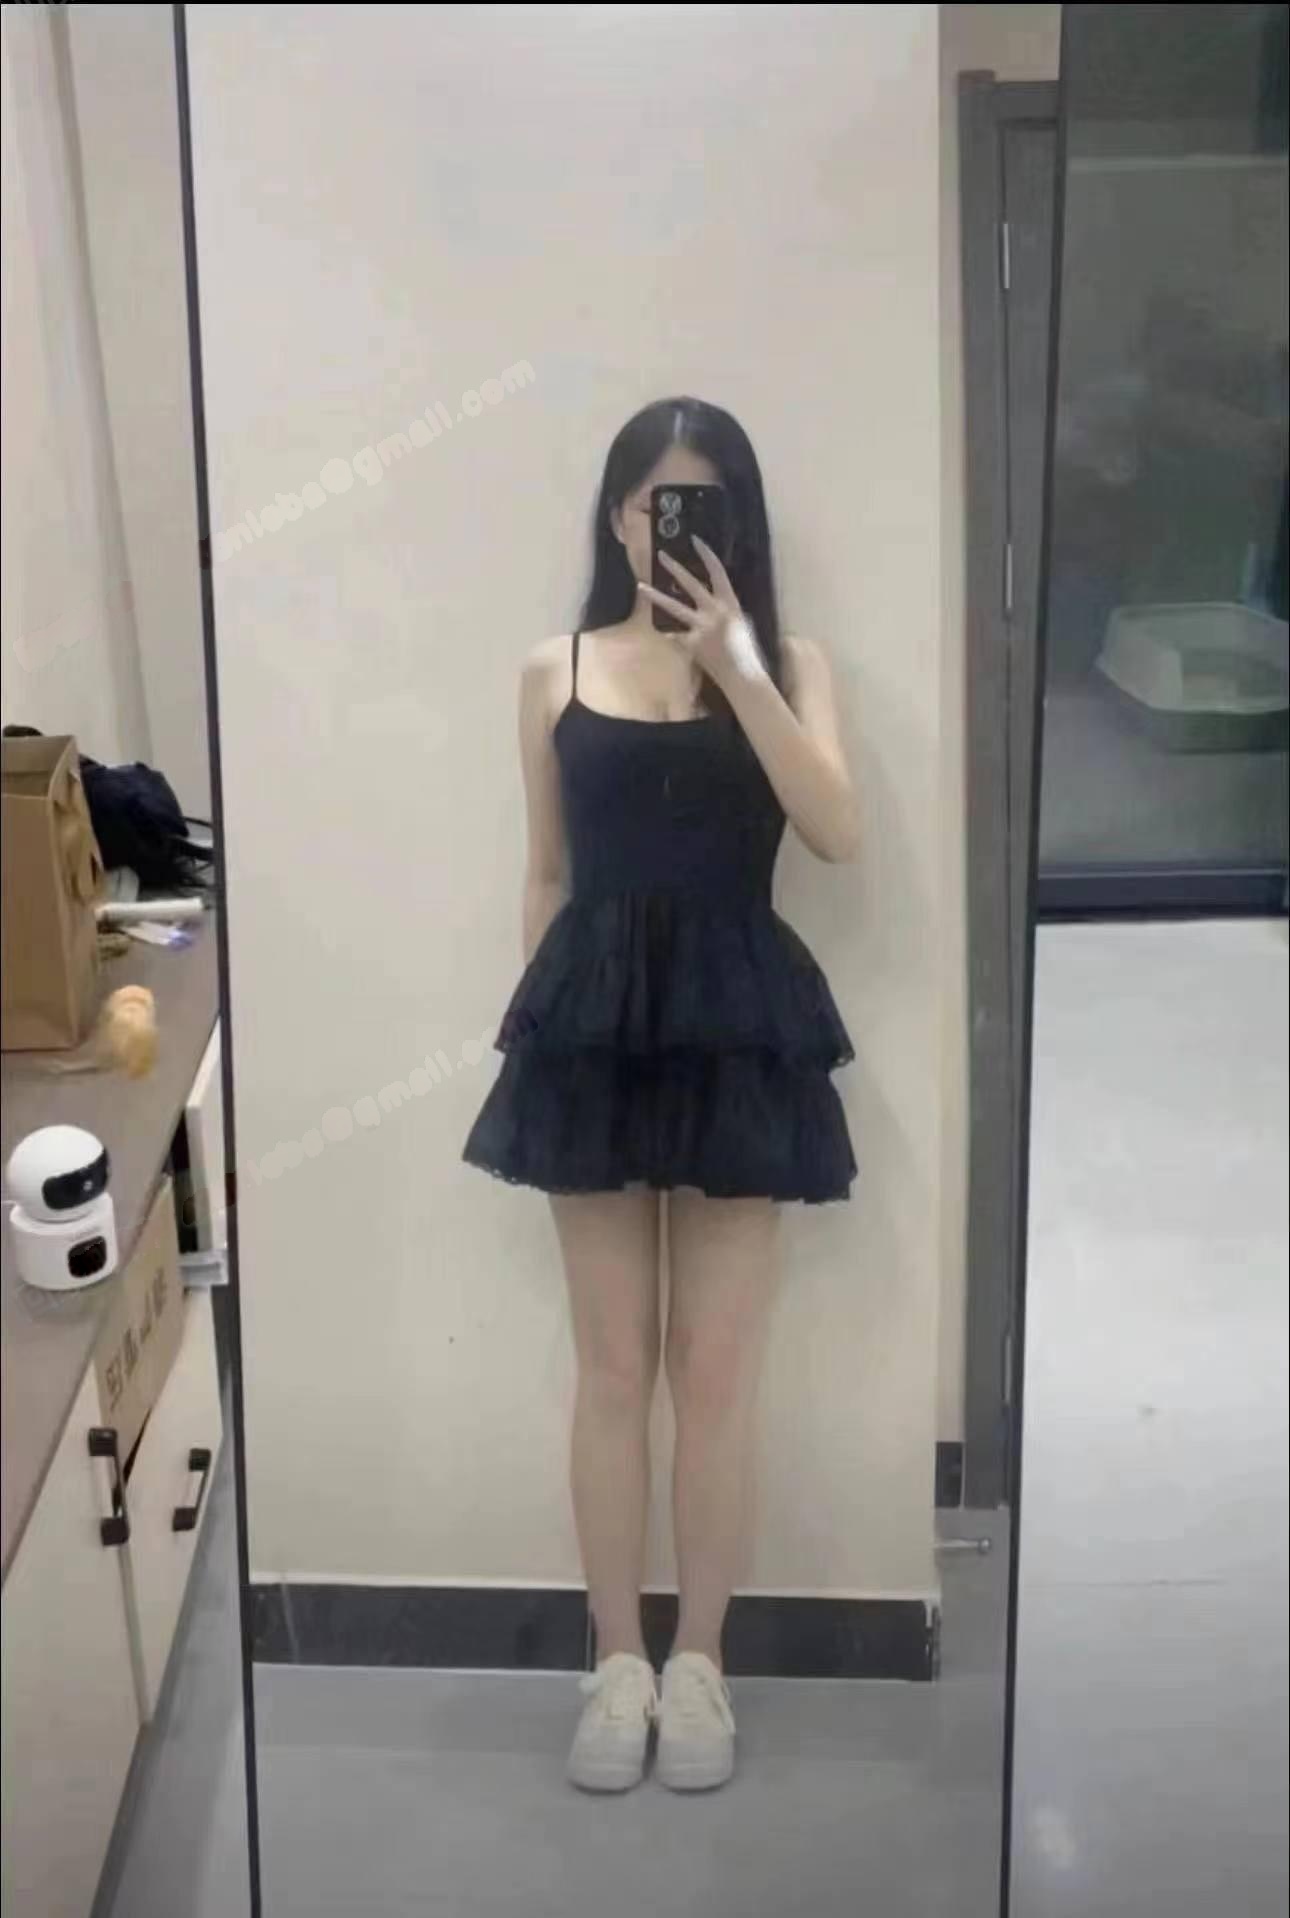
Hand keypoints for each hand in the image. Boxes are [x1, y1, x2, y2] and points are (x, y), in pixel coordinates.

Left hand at [636, 538, 764, 689]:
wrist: (741, 674)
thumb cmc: (744, 649)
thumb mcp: (739, 621)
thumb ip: (723, 608)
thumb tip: (709, 602)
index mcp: (730, 602)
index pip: (717, 571)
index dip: (706, 554)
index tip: (695, 541)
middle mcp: (714, 610)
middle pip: (691, 583)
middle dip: (675, 567)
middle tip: (661, 555)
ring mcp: (701, 627)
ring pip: (674, 607)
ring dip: (655, 596)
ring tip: (640, 586)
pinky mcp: (691, 643)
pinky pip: (676, 635)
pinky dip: (672, 635)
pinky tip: (666, 634)